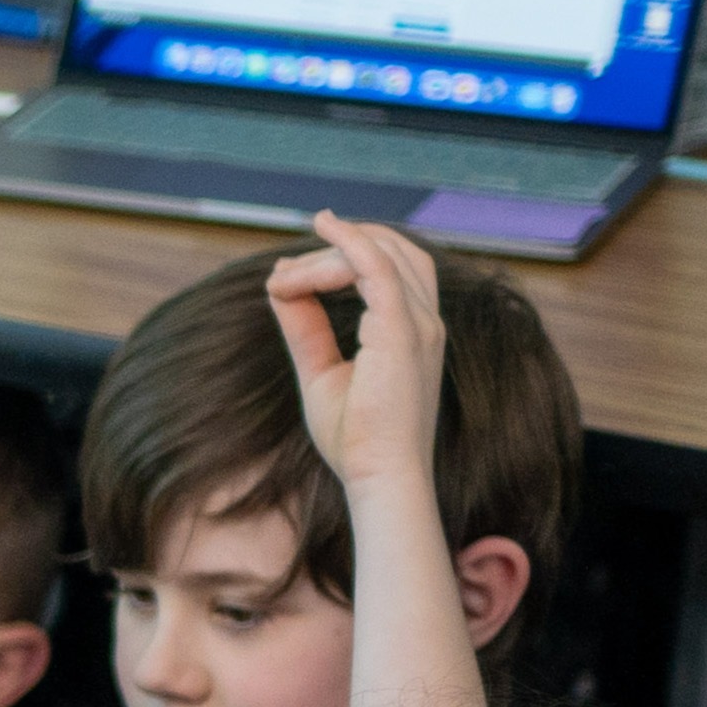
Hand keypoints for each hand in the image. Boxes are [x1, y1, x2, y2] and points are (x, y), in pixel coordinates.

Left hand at [267, 215, 444, 496]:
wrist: (381, 477)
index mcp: (415, 333)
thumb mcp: (320, 372)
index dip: (349, 255)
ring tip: (287, 270)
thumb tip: (280, 287)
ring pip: (378, 254)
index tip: (294, 270)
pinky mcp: (402, 330)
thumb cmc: (357, 439)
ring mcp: (419, 323)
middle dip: (341, 245)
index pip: (393, 270)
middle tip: (292, 261)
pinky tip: (324, 229)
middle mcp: (426, 322)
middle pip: (391, 252)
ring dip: (329, 251)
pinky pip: (376, 267)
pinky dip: (348, 243)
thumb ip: (305, 328)